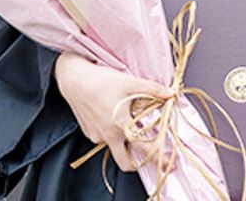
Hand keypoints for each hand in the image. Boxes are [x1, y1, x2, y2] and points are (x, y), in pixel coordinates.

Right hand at [54, 52, 174, 172]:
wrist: (74, 79)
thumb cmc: (102, 80)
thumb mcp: (130, 82)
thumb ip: (153, 89)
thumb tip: (171, 93)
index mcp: (121, 125)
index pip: (144, 150)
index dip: (159, 159)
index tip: (170, 165)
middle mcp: (108, 135)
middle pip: (125, 162)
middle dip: (139, 164)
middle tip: (152, 158)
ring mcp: (97, 136)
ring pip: (115, 147)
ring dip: (125, 143)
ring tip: (130, 124)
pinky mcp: (89, 133)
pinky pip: (105, 139)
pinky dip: (113, 134)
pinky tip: (113, 117)